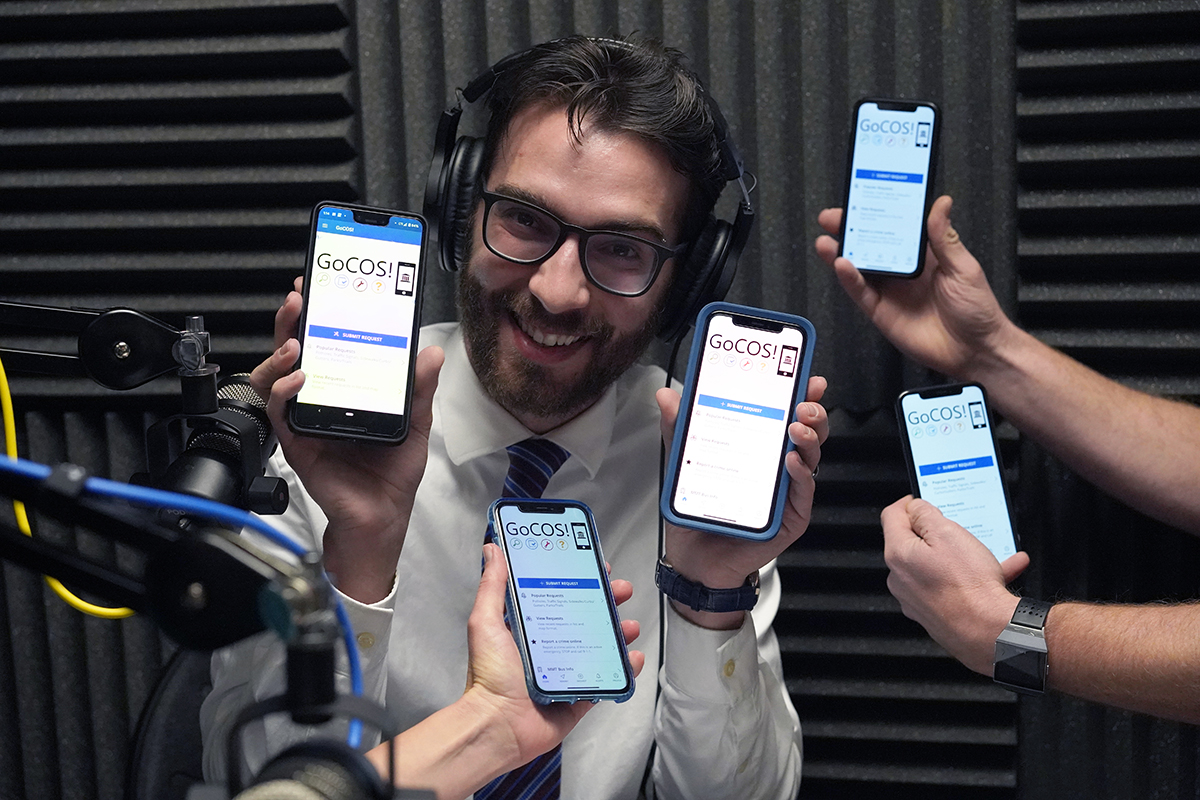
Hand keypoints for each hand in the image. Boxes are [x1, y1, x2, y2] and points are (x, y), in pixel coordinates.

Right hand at [249, 277, 443, 602]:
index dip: (316, 314)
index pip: (323, 341)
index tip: (317, 285)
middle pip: (292, 350)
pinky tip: (298, 377)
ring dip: (279, 352)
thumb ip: (419, 388)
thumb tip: (430, 352)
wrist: (382, 515)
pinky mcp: (296, 440)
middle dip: (290, 320)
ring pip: (273, 375)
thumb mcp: (416, 422)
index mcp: (344, 386)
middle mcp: (319, 397)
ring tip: (296, 340)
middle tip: (299, 298)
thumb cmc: (394, 471)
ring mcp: (304, 417)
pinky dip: (282, 390)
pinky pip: (277, 410)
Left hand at [461, 544, 645, 766]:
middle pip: (585, 618)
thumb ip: (493, 586)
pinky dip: (624, 669)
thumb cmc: (488, 678)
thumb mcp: (486, 622)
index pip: (559, 596)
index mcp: (529, 628)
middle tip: (620, 590)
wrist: (497, 725)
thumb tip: (492, 551)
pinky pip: (607, 680)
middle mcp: (549, 648)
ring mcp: (566, 672)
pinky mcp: (577, 697)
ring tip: (629, 625)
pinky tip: (633, 658)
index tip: (594, 567)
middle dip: (607, 602)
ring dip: (619, 633)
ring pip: (600, 647)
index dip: (579, 580)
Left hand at [656, 376, 828, 629]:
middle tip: (804, 399)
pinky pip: (803, 492)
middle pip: (809, 432)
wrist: (695, 561)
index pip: (786, 414)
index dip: (800, 393)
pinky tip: (789, 460)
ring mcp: (789, 492)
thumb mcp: (684, 463)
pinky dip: (800, 473)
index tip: (806, 374)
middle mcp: (780, 466)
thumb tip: (667, 396)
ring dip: (809, 437)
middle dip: (813, 410)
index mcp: (761, 447)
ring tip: (797, 425)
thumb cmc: (698, 511)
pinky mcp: (790, 518)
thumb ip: (679, 429)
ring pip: (811, 458)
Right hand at [814, 195, 1017, 378]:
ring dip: (841, 253)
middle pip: (869, 245)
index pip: (895, 228)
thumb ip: (945, 237)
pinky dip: (849, 279)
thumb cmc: (977, 310)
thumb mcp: (964, 267)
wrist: (975, 349)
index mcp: (923, 255)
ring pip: (858, 268)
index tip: (863, 198)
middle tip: (832, 218)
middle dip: (849, 230)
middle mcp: (902, 271)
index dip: (877, 213)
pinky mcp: (882, 312)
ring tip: (827, 241)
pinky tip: (842, 266)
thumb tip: (941, 204)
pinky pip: (861, 293)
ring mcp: (890, 291)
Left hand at [881, 496, 1029, 673]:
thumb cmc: (970, 588)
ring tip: (989, 550)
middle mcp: (901, 579)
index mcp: (898, 555)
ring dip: (962, 555)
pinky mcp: (936, 614)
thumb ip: (926, 514)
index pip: (891, 517)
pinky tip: (1001, 571)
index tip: (920, 500)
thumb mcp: (948, 533)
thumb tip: (916, 507)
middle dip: (937, 532)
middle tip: (958, 527)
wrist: (991, 633)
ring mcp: (917, 600)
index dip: (908, 503)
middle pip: (913, 543)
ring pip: (937, 566)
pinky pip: (951, 587)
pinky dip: (971, 577)